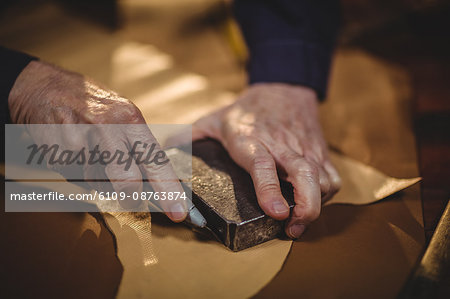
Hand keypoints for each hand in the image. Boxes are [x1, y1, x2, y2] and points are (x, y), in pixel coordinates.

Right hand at [8, 60, 186, 220]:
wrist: (46, 88)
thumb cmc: (94, 106)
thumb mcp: (124, 115)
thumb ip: (139, 146)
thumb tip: (155, 184)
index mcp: (129, 119)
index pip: (155, 160)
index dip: (168, 189)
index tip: (178, 211)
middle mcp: (106, 128)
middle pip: (126, 180)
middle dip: (131, 196)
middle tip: (132, 198)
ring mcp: (79, 140)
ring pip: (98, 182)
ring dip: (99, 177)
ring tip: (93, 151)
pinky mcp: (57, 152)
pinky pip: (76, 178)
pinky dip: (80, 171)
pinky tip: (77, 151)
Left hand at [188, 83, 340, 237]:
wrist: (282, 88)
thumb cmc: (246, 111)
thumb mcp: (212, 120)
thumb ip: (189, 138)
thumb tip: (162, 153)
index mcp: (251, 139)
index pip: (263, 165)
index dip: (269, 189)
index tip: (275, 212)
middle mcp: (281, 146)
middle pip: (303, 176)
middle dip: (305, 206)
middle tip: (293, 227)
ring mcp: (303, 149)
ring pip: (322, 179)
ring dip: (316, 205)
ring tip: (299, 223)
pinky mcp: (318, 152)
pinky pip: (331, 178)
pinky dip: (326, 195)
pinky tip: (311, 204)